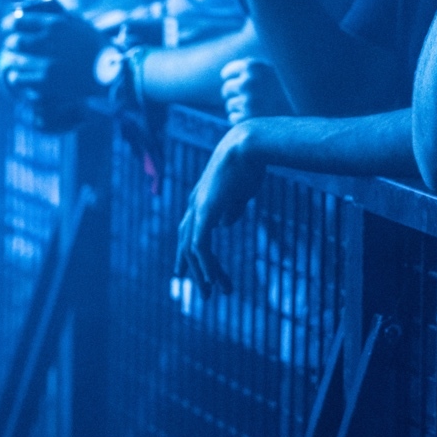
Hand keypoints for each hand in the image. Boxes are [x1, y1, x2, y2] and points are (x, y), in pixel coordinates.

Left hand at [0, 0, 102, 117]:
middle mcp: (50, 43)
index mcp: (55, 24)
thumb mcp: (77, 22)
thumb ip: (54, 14)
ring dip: (16, 62)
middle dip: (11, 43)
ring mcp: (47, 65)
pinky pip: (20, 79)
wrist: (110, 71)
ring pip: (15, 62)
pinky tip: (24, 76)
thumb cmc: (92, 44)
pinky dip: (19, 77)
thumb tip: (27, 9)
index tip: (7, 27)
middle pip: (14, 41)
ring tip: (21, 62)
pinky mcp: (46, 83)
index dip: (8, 24)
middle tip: (12, 45)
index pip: (18, 21)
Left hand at [173, 123, 266, 296]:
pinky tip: (212, 279)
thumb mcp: (240, 190)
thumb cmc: (249, 162)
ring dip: (203, 273)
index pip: (190, 230)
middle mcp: (194, 204)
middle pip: (187, 243)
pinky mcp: (205, 211)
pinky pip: (200, 246)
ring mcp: (198, 207)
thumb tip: (225, 225)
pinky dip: (205, 265)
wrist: (249, 144)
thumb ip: (232, 207)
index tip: (191, 271)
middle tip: (205, 291)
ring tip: (214, 292)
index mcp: (202, 197)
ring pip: (192, 249)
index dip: (189, 252)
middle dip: (194, 269)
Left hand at [220, 58, 291, 123]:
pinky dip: (240, 119)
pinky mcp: (248, 118)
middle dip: (233, 95)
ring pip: (229, 105)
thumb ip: (253, 69)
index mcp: (254, 67)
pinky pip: (233, 118)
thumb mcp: (273, 71)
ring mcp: (248, 101)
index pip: (229, 72)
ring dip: (238, 108)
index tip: (234, 84)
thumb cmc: (289, 90)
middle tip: (244, 100)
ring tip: (254, 110)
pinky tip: (254, 118)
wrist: (305, 110)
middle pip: (226, 89)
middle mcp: (249, 82)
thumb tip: (228, 72)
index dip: (230, 79)